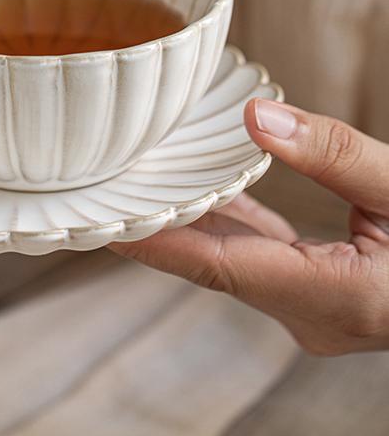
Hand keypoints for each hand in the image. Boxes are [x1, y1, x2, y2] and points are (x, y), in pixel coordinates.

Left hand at [112, 100, 388, 354]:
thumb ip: (333, 154)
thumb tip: (255, 119)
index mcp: (335, 296)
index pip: (216, 268)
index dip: (154, 243)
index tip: (100, 223)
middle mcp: (314, 316)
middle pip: (214, 264)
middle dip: (157, 226)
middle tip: (100, 188)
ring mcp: (315, 312)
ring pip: (233, 261)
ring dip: (190, 221)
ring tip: (134, 182)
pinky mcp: (320, 296)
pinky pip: (258, 257)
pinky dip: (230, 223)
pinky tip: (202, 190)